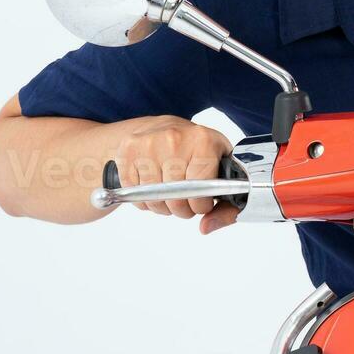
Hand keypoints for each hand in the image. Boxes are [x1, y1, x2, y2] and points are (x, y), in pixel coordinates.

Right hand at [112, 116, 235, 222]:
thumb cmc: (195, 148)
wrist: (163, 127)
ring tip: (169, 194)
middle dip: (181, 209)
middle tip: (184, 203)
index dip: (200, 204)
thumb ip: (225, 202)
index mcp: (203, 140)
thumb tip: (206, 227)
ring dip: (161, 206)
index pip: (200, 187)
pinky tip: (152, 186)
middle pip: (175, 196)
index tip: (201, 204)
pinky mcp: (128, 150)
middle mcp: (175, 138)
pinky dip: (142, 198)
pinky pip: (132, 192)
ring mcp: (148, 143)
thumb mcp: (219, 165)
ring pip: (152, 198)